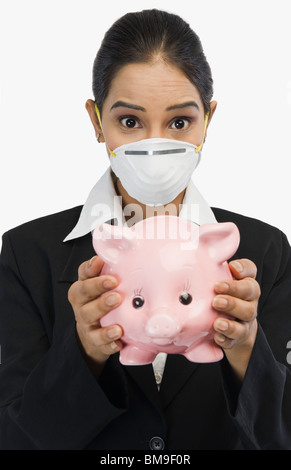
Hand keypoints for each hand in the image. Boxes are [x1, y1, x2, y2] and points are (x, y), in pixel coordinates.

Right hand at [68, 256, 122, 375]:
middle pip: (83, 293)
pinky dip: (108, 341)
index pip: (83, 273)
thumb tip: (129, 250)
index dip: (91, 268)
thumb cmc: (100, 302)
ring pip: (89, 316)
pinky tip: (118, 340)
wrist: (92, 335)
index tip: (102, 263)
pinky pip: (98, 341)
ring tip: (117, 311)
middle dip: (97, 288)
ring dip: (102, 310)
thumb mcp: (103, 286)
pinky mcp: (93, 339)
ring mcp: (86, 322)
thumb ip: (111, 271)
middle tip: (114, 287)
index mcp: (83, 287)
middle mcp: (81, 303)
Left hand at [212, 259, 260, 382]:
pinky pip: (236, 339)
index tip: (232, 268)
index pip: (250, 270)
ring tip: (216, 322)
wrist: (232, 328)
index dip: (243, 268)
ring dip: (231, 319)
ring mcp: (246, 318)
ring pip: (246, 316)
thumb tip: (197, 256)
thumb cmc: (219, 298)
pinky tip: (217, 337)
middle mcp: (249, 299)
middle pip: (250, 293)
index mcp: (244, 282)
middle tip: (216, 299)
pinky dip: (227, 339)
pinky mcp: (240, 337)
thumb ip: (210, 270)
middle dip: (234, 294)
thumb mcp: (214, 281)